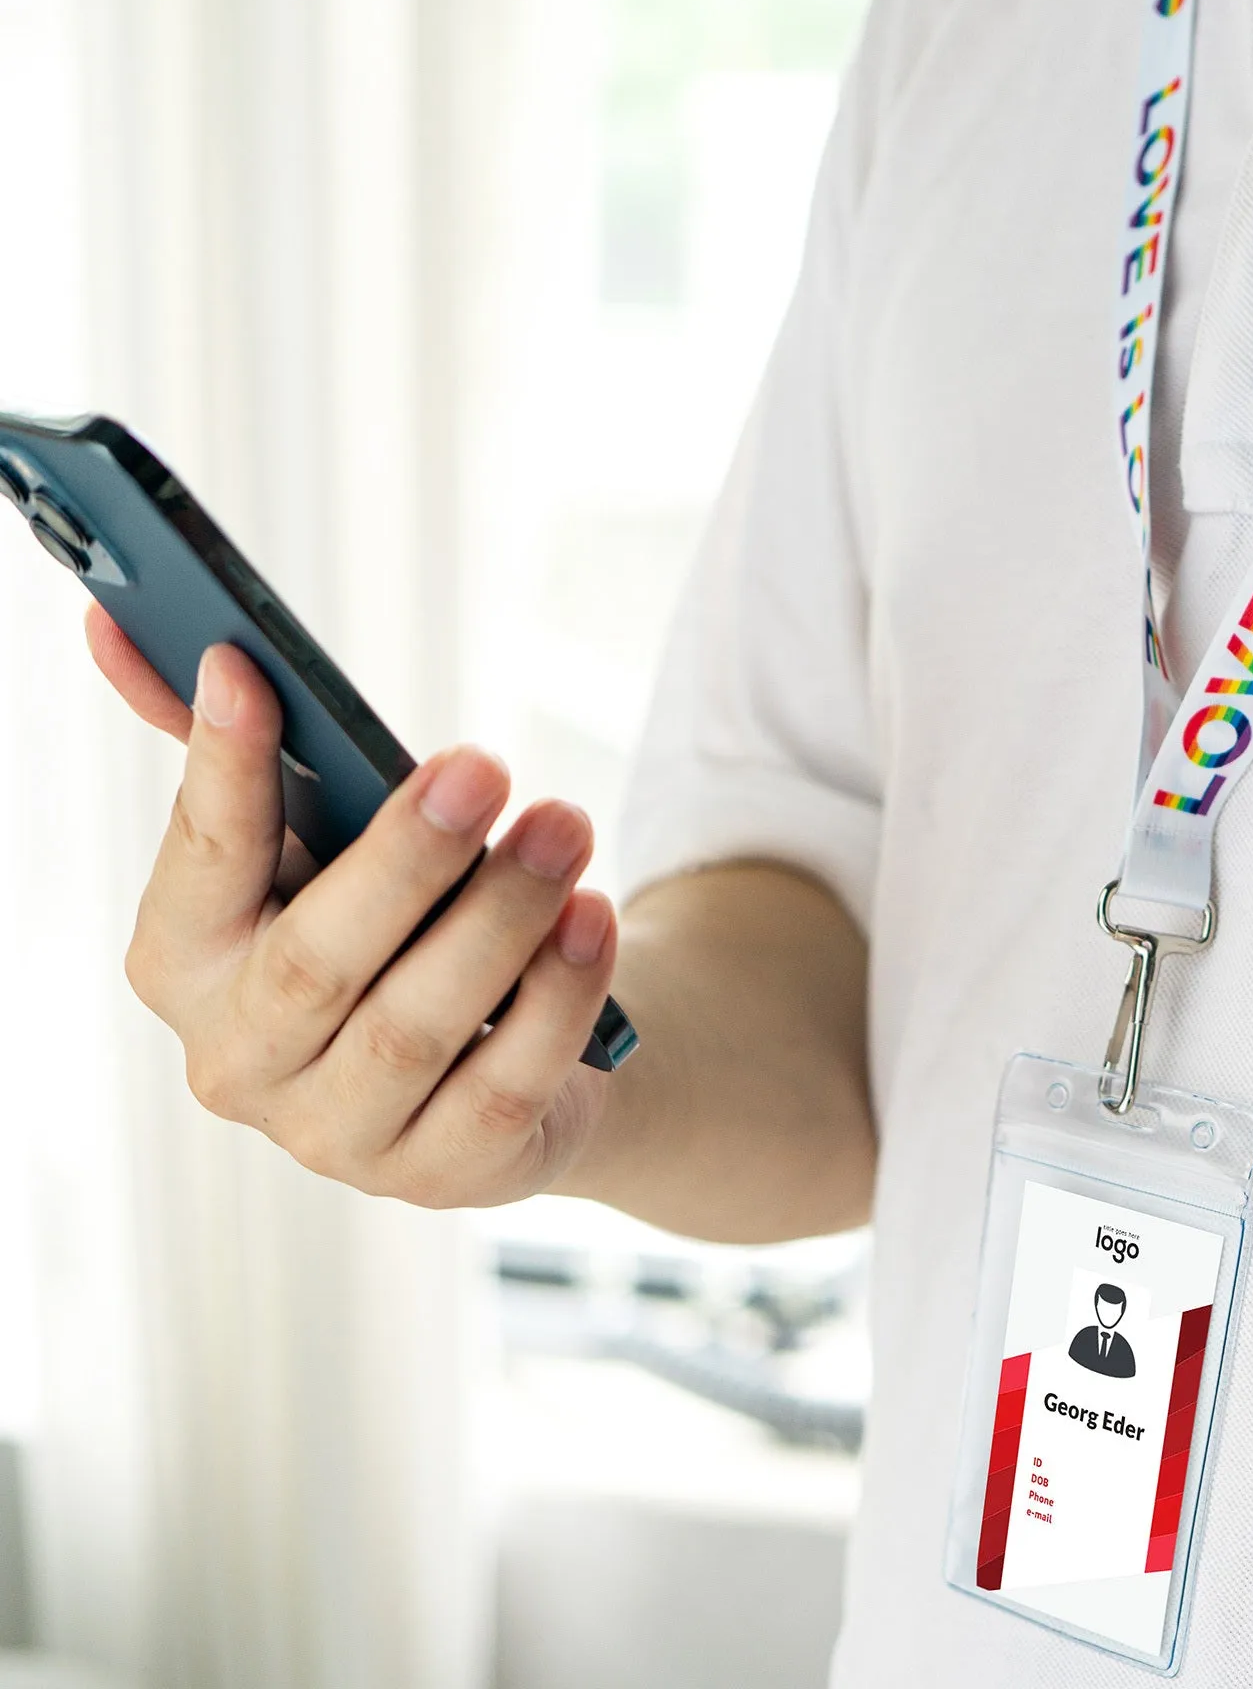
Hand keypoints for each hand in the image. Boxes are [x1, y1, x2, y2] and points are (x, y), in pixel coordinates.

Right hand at [87, 605, 618, 1206]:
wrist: (502, 1047)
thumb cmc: (390, 920)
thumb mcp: (318, 837)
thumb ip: (228, 745)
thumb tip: (118, 619)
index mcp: (186, 963)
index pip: (200, 861)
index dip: (219, 768)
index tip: (248, 670)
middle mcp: (240, 1061)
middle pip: (317, 962)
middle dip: (404, 858)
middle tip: (481, 764)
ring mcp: (338, 1135)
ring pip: (417, 1025)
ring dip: (500, 917)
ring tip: (565, 826)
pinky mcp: (444, 1172)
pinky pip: (504, 1081)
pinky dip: (557, 997)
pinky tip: (593, 919)